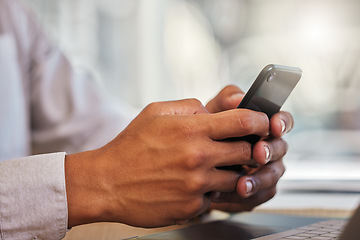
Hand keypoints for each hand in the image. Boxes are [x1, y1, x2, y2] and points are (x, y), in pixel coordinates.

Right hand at [65, 98, 270, 227]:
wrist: (107, 183)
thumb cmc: (130, 146)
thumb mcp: (156, 113)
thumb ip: (190, 107)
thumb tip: (213, 112)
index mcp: (192, 129)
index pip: (244, 121)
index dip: (261, 120)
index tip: (264, 123)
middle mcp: (198, 157)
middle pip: (248, 151)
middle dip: (249, 147)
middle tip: (240, 146)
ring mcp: (197, 185)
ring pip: (237, 177)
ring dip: (231, 171)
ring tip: (211, 166)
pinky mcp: (192, 207)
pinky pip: (216, 196)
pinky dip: (211, 189)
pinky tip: (193, 183)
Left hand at [205, 85, 292, 211]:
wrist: (189, 162)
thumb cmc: (205, 133)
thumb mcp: (211, 113)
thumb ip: (225, 101)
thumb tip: (238, 98)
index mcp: (261, 127)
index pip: (282, 121)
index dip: (282, 122)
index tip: (274, 125)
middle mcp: (267, 148)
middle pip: (280, 149)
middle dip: (270, 151)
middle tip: (258, 153)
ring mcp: (264, 170)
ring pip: (273, 177)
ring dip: (259, 180)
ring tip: (242, 183)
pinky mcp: (255, 191)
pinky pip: (259, 196)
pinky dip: (244, 197)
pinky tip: (225, 193)